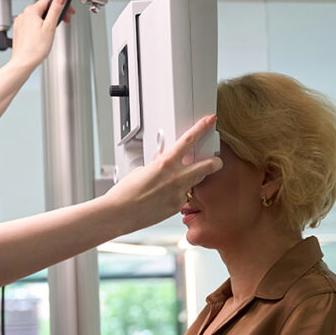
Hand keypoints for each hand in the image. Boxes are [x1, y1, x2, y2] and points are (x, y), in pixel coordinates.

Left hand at [10, 0, 73, 69]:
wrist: (23, 63)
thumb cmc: (35, 49)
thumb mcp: (50, 26)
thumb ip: (56, 9)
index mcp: (31, 11)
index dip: (61, 5)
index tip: (68, 13)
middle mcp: (23, 14)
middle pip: (43, 8)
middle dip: (55, 14)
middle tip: (65, 22)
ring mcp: (20, 23)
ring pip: (37, 16)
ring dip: (47, 21)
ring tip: (53, 32)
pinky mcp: (19, 31)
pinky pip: (31, 24)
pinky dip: (39, 27)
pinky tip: (43, 36)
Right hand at [106, 114, 222, 230]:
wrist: (119, 213)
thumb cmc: (126, 192)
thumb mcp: (142, 170)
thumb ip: (158, 164)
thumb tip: (164, 160)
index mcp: (166, 163)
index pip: (189, 140)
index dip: (203, 128)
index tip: (210, 121)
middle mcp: (176, 177)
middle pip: (209, 165)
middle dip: (216, 162)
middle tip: (216, 161)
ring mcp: (179, 193)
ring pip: (198, 181)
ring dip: (195, 177)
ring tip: (182, 178)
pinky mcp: (176, 206)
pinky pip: (185, 196)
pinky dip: (179, 193)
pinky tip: (166, 195)